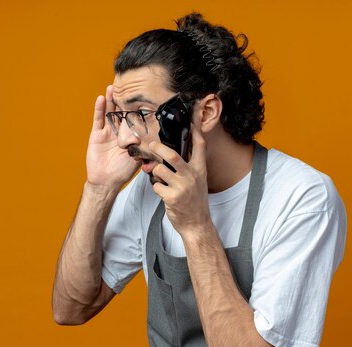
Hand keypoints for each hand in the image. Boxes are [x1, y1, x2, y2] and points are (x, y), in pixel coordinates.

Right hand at [86, 85, 139, 187]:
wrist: (106, 181)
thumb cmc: (122, 171)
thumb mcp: (137, 158)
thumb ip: (141, 147)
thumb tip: (146, 136)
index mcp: (130, 136)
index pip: (134, 119)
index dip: (136, 109)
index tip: (141, 97)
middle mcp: (119, 131)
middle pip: (121, 112)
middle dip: (123, 100)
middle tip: (127, 86)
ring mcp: (108, 132)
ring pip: (110, 112)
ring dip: (111, 100)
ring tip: (114, 87)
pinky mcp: (97, 134)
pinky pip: (98, 119)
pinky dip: (99, 109)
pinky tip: (101, 98)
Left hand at [150, 123, 211, 237]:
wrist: (196, 223)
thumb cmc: (194, 200)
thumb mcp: (198, 180)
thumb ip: (189, 166)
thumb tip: (172, 152)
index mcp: (200, 169)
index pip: (200, 145)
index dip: (196, 130)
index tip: (192, 118)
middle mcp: (192, 176)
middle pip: (172, 155)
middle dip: (158, 148)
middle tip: (151, 145)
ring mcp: (182, 187)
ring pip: (160, 169)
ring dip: (155, 172)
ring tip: (160, 178)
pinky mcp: (172, 197)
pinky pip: (156, 185)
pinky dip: (156, 187)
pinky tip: (163, 192)